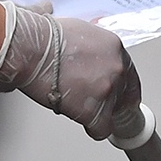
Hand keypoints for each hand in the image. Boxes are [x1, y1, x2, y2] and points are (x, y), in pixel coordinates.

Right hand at [0, 1, 141, 139]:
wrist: (32, 49)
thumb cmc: (45, 38)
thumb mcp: (80, 31)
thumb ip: (93, 47)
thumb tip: (90, 56)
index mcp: (115, 48)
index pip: (129, 74)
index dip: (122, 87)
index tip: (120, 96)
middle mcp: (116, 68)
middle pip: (124, 94)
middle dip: (109, 100)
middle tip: (91, 101)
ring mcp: (107, 90)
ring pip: (112, 113)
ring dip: (96, 112)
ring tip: (75, 104)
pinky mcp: (94, 110)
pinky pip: (101, 129)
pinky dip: (91, 128)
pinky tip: (79, 118)